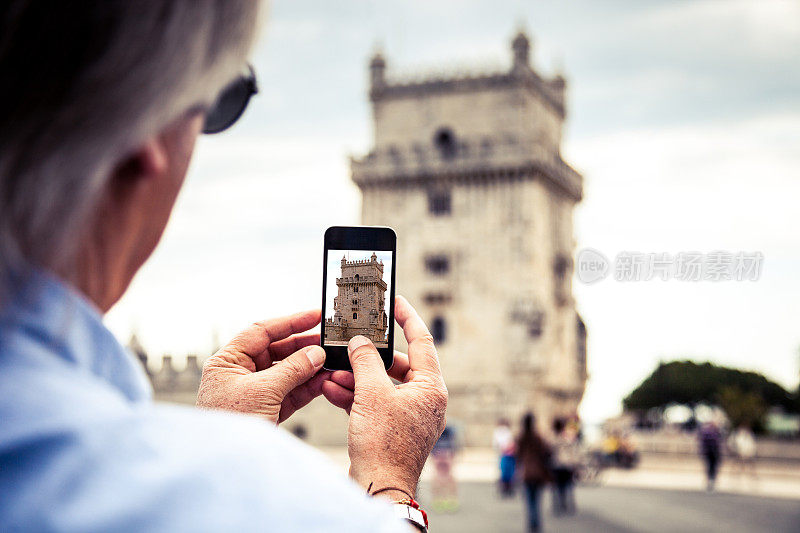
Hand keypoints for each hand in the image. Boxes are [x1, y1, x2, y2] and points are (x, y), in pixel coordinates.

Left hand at [197, 310, 328, 423]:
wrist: (223, 466)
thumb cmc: (228, 427)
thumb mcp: (262, 392)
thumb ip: (292, 369)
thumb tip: (315, 353)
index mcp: (228, 362)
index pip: (261, 331)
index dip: (289, 322)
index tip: (314, 316)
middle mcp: (239, 374)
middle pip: (277, 351)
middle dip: (303, 347)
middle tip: (327, 342)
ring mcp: (254, 393)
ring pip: (287, 372)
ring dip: (308, 368)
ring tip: (330, 363)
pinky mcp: (266, 411)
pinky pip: (290, 392)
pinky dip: (307, 387)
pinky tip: (323, 381)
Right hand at [321, 296, 447, 495]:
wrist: (378, 487)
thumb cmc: (384, 444)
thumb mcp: (372, 394)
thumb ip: (365, 361)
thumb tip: (359, 342)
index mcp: (431, 387)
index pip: (422, 341)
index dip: (407, 318)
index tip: (395, 301)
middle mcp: (424, 399)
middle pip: (397, 364)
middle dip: (369, 356)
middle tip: (351, 342)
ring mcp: (408, 414)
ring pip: (381, 383)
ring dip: (356, 376)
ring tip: (332, 370)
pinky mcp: (391, 427)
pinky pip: (374, 402)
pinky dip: (354, 395)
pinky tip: (331, 388)